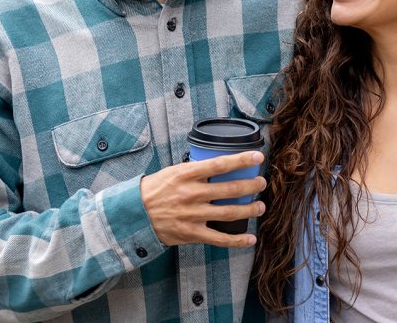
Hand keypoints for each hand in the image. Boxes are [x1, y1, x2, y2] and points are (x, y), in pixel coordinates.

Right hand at [140, 151, 265, 247]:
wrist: (135, 214)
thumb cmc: (154, 190)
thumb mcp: (173, 172)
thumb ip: (194, 170)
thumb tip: (218, 166)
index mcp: (186, 174)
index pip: (220, 164)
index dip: (242, 160)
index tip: (257, 157)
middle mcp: (191, 194)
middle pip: (230, 189)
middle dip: (251, 185)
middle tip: (261, 183)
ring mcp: (193, 215)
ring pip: (229, 213)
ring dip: (249, 210)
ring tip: (260, 207)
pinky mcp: (192, 233)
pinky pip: (219, 239)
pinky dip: (237, 240)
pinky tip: (250, 239)